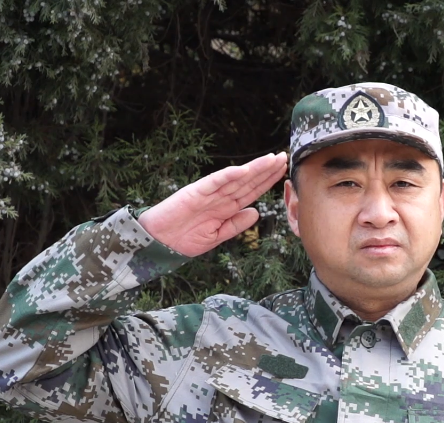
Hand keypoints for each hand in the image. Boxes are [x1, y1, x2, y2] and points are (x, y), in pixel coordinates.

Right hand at [138, 152, 287, 256]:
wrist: (159, 243)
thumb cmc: (184, 239)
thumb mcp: (216, 236)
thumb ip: (235, 225)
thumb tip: (256, 213)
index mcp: (225, 207)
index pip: (250, 191)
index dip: (266, 182)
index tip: (282, 172)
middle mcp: (219, 196)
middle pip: (247, 181)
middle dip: (266, 170)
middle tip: (283, 157)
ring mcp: (208, 193)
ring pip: (235, 178)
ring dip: (254, 169)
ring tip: (271, 160)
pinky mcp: (195, 192)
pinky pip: (214, 182)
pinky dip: (228, 175)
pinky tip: (244, 170)